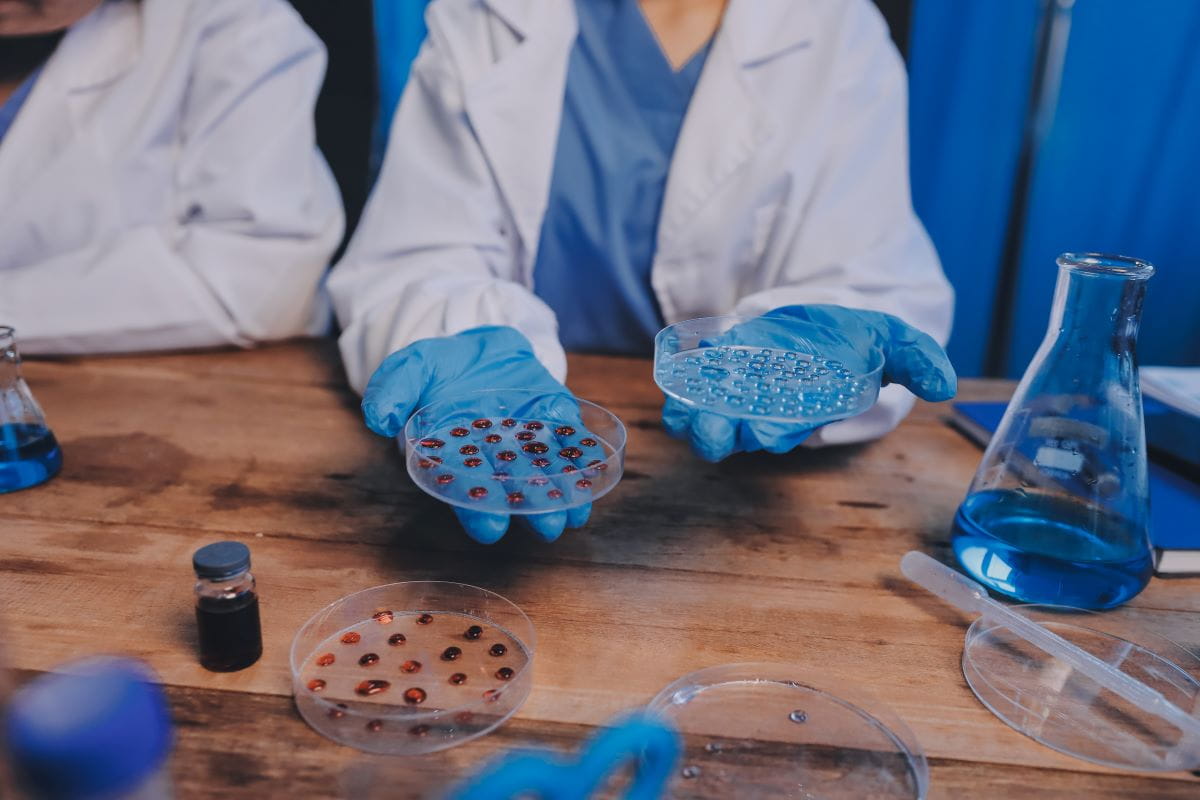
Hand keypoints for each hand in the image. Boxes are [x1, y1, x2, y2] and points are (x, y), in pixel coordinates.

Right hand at [363, 326, 591, 542]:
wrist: (480, 346)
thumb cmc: (441, 366)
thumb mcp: (410, 367)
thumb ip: (392, 389)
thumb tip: (379, 420)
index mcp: (454, 453)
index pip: (464, 485)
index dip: (476, 506)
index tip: (490, 526)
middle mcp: (492, 456)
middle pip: (509, 486)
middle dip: (527, 507)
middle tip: (544, 526)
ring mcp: (527, 441)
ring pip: (542, 472)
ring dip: (559, 495)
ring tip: (571, 514)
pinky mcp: (554, 420)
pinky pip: (569, 444)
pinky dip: (581, 464)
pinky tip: (590, 485)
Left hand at [661, 304, 955, 460]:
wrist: (825, 317)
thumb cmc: (858, 339)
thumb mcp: (894, 341)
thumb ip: (918, 360)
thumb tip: (944, 387)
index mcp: (805, 416)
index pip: (784, 434)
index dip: (772, 433)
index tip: (765, 428)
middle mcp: (767, 415)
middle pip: (735, 437)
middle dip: (721, 434)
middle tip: (714, 424)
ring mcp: (736, 398)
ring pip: (704, 423)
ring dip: (691, 417)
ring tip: (687, 404)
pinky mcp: (714, 376)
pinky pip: (687, 396)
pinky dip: (679, 388)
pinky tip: (681, 373)